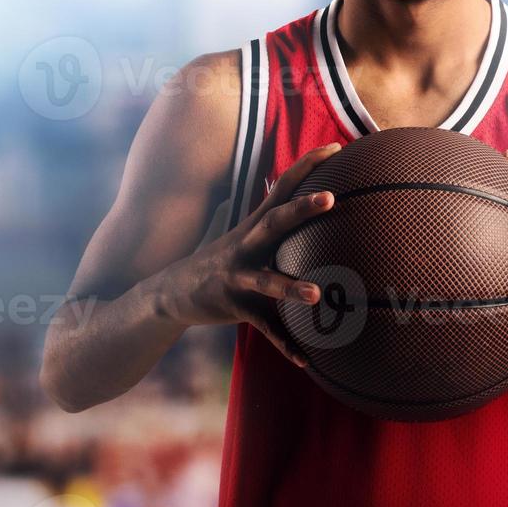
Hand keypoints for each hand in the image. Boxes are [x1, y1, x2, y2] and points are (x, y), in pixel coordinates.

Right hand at [159, 142, 340, 367]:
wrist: (172, 293)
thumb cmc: (225, 263)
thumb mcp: (248, 237)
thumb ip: (277, 221)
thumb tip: (307, 197)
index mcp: (254, 226)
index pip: (282, 187)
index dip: (307, 166)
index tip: (335, 148)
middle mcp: (246, 246)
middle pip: (275, 222)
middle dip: (301, 209)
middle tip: (331, 197)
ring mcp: (237, 276)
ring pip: (266, 280)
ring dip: (291, 287)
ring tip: (317, 294)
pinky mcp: (233, 306)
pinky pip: (263, 326)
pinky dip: (285, 343)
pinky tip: (306, 359)